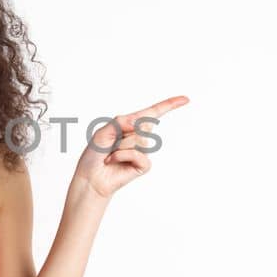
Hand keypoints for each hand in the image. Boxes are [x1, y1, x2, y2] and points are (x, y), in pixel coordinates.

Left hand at [73, 95, 188, 197]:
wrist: (91, 177)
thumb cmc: (95, 154)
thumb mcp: (103, 132)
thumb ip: (120, 122)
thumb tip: (140, 122)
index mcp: (131, 125)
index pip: (153, 113)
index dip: (169, 105)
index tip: (185, 99)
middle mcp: (139, 136)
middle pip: (142, 125)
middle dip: (122, 133)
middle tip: (109, 144)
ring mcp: (142, 151)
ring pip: (139, 140)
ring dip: (120, 146)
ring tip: (110, 154)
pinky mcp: (143, 164)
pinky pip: (138, 155)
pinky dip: (122, 156)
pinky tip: (113, 160)